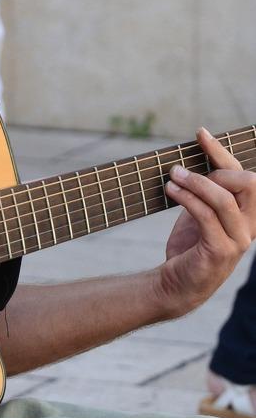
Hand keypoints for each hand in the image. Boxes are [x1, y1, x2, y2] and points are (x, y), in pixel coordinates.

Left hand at [158, 127, 255, 315]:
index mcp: (247, 215)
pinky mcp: (220, 250)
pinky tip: (170, 190)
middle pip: (247, 182)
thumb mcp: (198, 215)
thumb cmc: (188, 248)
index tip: (200, 133)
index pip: (245, 176)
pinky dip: (186, 198)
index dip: (222, 152)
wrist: (176, 284)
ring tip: (171, 176)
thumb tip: (193, 162)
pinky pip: (206, 215)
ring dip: (195, 182)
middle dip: (213, 169)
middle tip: (181, 171)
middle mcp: (250, 226)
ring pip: (224, 198)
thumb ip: (205, 193)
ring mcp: (238, 240)